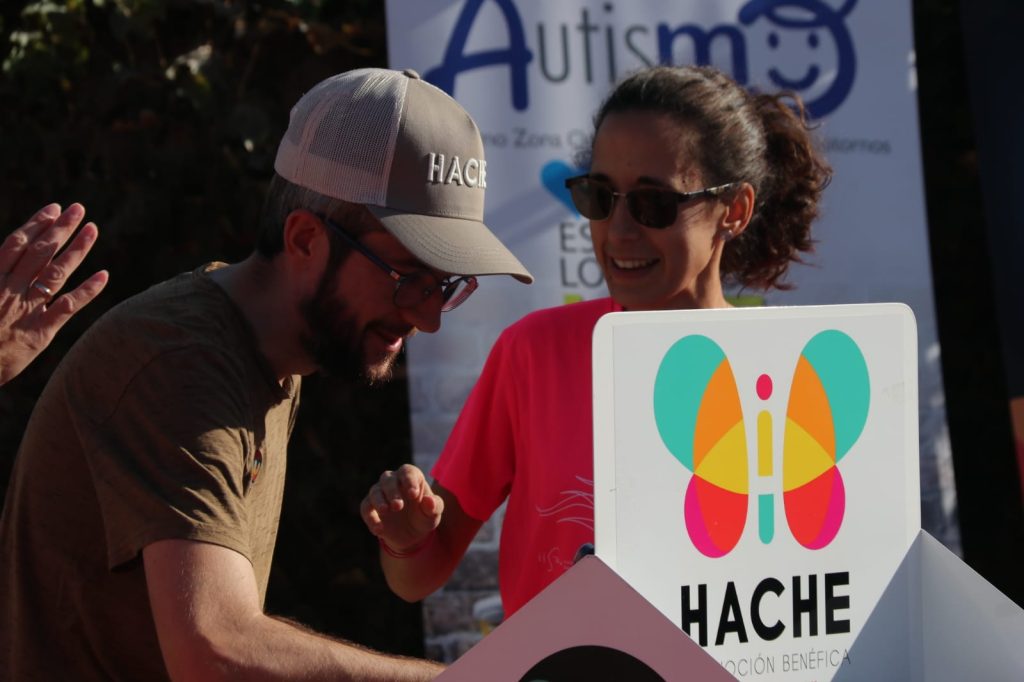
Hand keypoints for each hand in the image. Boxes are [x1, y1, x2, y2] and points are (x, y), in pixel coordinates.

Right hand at [0, 203, 108, 384]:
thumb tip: (8, 253)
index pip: (16, 245)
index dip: (36, 225)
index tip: (53, 209)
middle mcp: (9, 292)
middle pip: (39, 253)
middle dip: (60, 229)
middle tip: (79, 209)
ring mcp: (25, 311)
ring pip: (55, 274)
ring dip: (76, 250)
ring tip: (92, 229)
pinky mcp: (39, 334)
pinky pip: (67, 308)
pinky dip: (87, 291)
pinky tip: (104, 275)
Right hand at [361, 464, 443, 552]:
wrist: (412, 535)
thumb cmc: (424, 517)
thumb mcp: (434, 514)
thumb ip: (434, 506)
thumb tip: (429, 501)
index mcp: (410, 478)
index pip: (407, 472)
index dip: (409, 481)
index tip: (413, 494)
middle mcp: (393, 482)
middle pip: (388, 479)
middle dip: (392, 491)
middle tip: (398, 506)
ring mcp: (380, 494)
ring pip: (374, 491)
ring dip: (379, 500)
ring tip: (385, 510)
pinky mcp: (370, 508)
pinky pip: (366, 508)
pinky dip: (371, 518)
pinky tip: (379, 530)